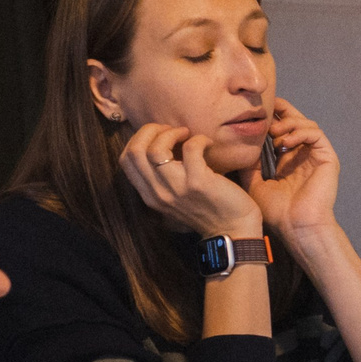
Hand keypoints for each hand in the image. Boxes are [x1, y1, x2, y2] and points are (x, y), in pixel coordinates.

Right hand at [120, 122, 262, 241]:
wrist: (234, 231)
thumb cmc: (208, 209)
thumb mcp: (176, 197)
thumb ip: (162, 178)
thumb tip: (159, 142)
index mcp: (150, 195)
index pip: (125, 160)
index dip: (138, 138)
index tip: (158, 135)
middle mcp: (158, 193)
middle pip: (135, 151)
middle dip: (151, 130)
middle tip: (172, 130)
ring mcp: (177, 188)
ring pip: (156, 149)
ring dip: (172, 133)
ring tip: (186, 134)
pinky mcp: (199, 183)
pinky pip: (190, 148)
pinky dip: (199, 139)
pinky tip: (208, 143)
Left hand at [242, 100, 341, 246]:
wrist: (296, 227)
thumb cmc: (278, 212)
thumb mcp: (254, 184)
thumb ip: (249, 165)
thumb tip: (239, 146)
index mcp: (288, 160)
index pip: (282, 131)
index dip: (272, 118)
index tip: (255, 114)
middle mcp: (303, 155)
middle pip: (297, 121)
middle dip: (282, 111)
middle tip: (266, 109)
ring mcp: (316, 156)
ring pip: (307, 124)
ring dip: (289, 124)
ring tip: (274, 134)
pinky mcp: (327, 158)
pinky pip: (316, 134)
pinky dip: (300, 132)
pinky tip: (285, 143)